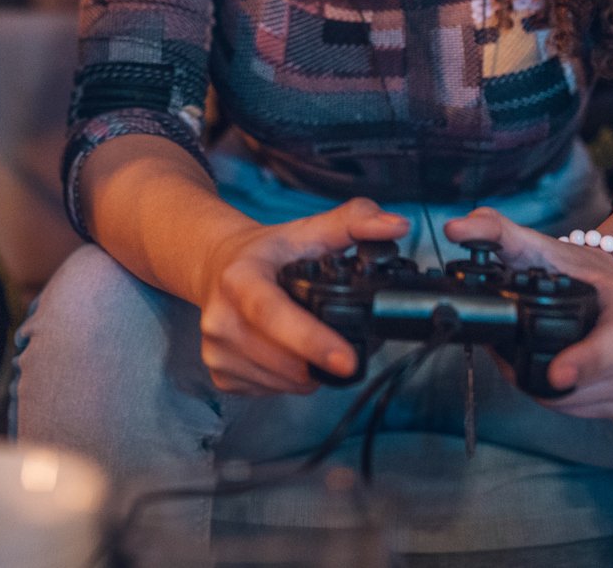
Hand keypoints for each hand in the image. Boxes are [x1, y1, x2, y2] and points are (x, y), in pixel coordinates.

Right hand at [194, 199, 412, 396]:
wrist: (217, 267)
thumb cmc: (267, 253)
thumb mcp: (308, 230)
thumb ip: (355, 221)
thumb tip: (396, 226)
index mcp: (239, 279)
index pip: (275, 316)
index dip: (313, 341)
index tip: (348, 359)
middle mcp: (220, 318)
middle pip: (288, 361)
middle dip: (324, 357)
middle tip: (339, 338)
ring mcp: (217, 351)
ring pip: (285, 382)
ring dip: (308, 370)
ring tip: (306, 339)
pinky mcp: (220, 375)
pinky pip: (272, 391)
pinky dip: (289, 379)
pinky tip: (286, 351)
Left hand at [443, 207, 612, 416]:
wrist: (604, 283)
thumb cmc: (569, 268)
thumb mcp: (533, 244)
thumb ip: (493, 231)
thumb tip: (455, 229)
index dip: (588, 359)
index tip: (558, 375)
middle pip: (594, 379)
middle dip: (543, 373)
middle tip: (507, 353)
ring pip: (582, 399)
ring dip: (545, 387)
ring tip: (524, 356)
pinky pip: (583, 410)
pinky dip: (557, 398)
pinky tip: (544, 371)